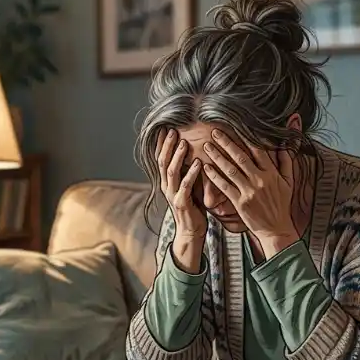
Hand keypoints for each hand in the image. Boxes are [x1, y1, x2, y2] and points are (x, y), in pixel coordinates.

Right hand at [157, 129, 205, 272]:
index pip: (160, 158)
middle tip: (172, 129)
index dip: (161, 143)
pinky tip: (199, 162)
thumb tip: (194, 152)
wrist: (190, 231)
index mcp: (167, 181)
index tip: (164, 127)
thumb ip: (187, 171)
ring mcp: (172, 195)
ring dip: (177, 156)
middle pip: (162, 161)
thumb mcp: (188, 186)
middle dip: (166, 145)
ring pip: (171, 171)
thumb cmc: (193, 207)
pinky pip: (185, 185)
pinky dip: (191, 173)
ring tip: (183, 142)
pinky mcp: (181, 203)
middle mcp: (166, 186)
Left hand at [201, 128, 297, 256]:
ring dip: (217, 157)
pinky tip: (206, 168)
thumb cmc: (281, 204)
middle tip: (214, 132)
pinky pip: (225, 187)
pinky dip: (214, 177)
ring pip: (230, 170)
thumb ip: (286, 159)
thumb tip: (287, 140)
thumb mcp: (288, 180)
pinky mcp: (240, 203)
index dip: (246, 136)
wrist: (277, 228)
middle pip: (240, 157)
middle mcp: (260, 180)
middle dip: (226, 143)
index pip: (258, 150)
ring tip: (207, 146)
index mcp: (272, 173)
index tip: (235, 126)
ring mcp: (250, 192)